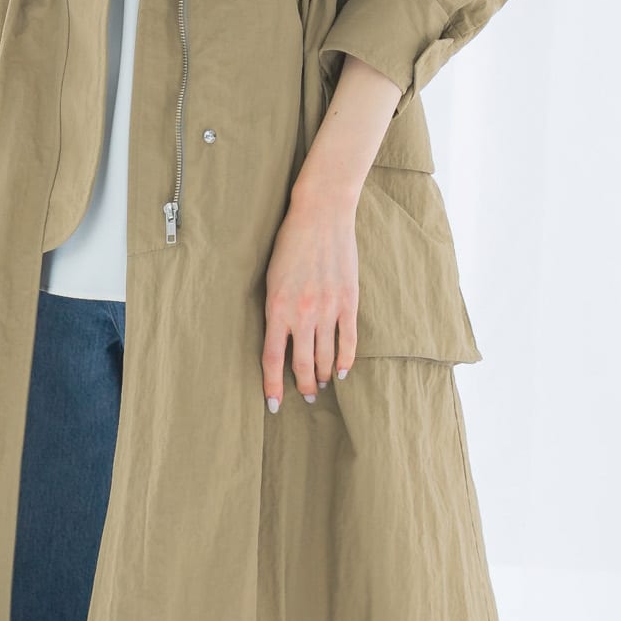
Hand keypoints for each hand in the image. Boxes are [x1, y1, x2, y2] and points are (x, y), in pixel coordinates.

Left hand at [260, 179, 359, 411]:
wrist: (321, 215)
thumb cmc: (291, 243)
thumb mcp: (272, 278)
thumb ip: (276, 310)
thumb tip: (279, 339)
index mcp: (277, 307)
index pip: (272, 359)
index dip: (273, 386)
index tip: (274, 404)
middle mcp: (302, 313)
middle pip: (301, 364)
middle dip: (302, 386)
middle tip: (305, 398)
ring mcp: (327, 309)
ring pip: (324, 356)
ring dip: (321, 375)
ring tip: (320, 386)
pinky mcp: (348, 302)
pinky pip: (347, 340)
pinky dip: (344, 360)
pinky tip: (340, 371)